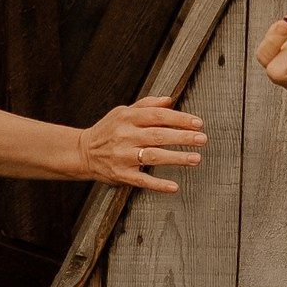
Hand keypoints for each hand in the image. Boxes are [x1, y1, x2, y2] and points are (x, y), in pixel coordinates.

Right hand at [76, 95, 206, 192]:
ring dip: (176, 158)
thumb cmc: (108, 130)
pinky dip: (158, 185)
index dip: (179, 118)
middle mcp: (125, 135)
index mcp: (128, 118)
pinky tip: (174, 187)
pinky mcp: (121, 174)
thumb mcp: (123, 112)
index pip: (158, 116)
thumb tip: (170, 99)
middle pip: (158, 135)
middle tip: (203, 139)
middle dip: (183, 137)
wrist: (83, 152)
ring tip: (196, 159)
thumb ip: (147, 105)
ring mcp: (123, 156)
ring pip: (153, 157)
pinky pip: (142, 181)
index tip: (198, 123)